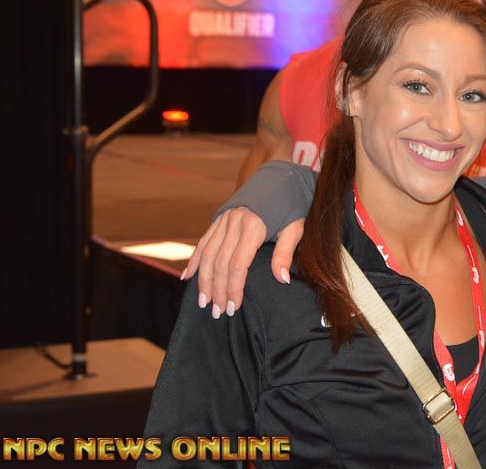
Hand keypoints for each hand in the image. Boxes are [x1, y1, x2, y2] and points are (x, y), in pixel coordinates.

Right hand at [181, 207, 304, 316]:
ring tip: (203, 302)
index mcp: (254, 226)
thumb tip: (280, 280)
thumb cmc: (291, 203)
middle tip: (217, 312)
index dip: (233, 288)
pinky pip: (204, 241)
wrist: (280, 174)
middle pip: (219, 263)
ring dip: (203, 280)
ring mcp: (224, 219)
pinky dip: (195, 260)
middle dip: (217, 290)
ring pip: (207, 254)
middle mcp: (234, 222)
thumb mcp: (296, 226)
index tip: (233, 307)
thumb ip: (286, 252)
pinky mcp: (220, 217)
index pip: (237, 265)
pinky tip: (188, 277)